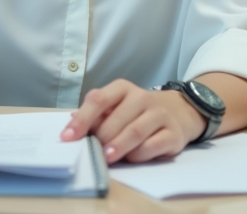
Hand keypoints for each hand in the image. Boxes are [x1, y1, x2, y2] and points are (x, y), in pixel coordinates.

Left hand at [60, 79, 206, 163]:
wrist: (179, 111)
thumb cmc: (137, 112)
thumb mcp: (116, 106)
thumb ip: (96, 114)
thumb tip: (71, 122)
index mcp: (122, 88)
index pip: (98, 99)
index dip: (81, 119)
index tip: (67, 137)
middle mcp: (142, 97)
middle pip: (116, 119)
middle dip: (101, 137)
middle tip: (92, 151)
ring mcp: (159, 114)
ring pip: (135, 131)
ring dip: (118, 146)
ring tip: (106, 157)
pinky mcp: (173, 133)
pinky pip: (153, 145)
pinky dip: (139, 154)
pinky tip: (130, 158)